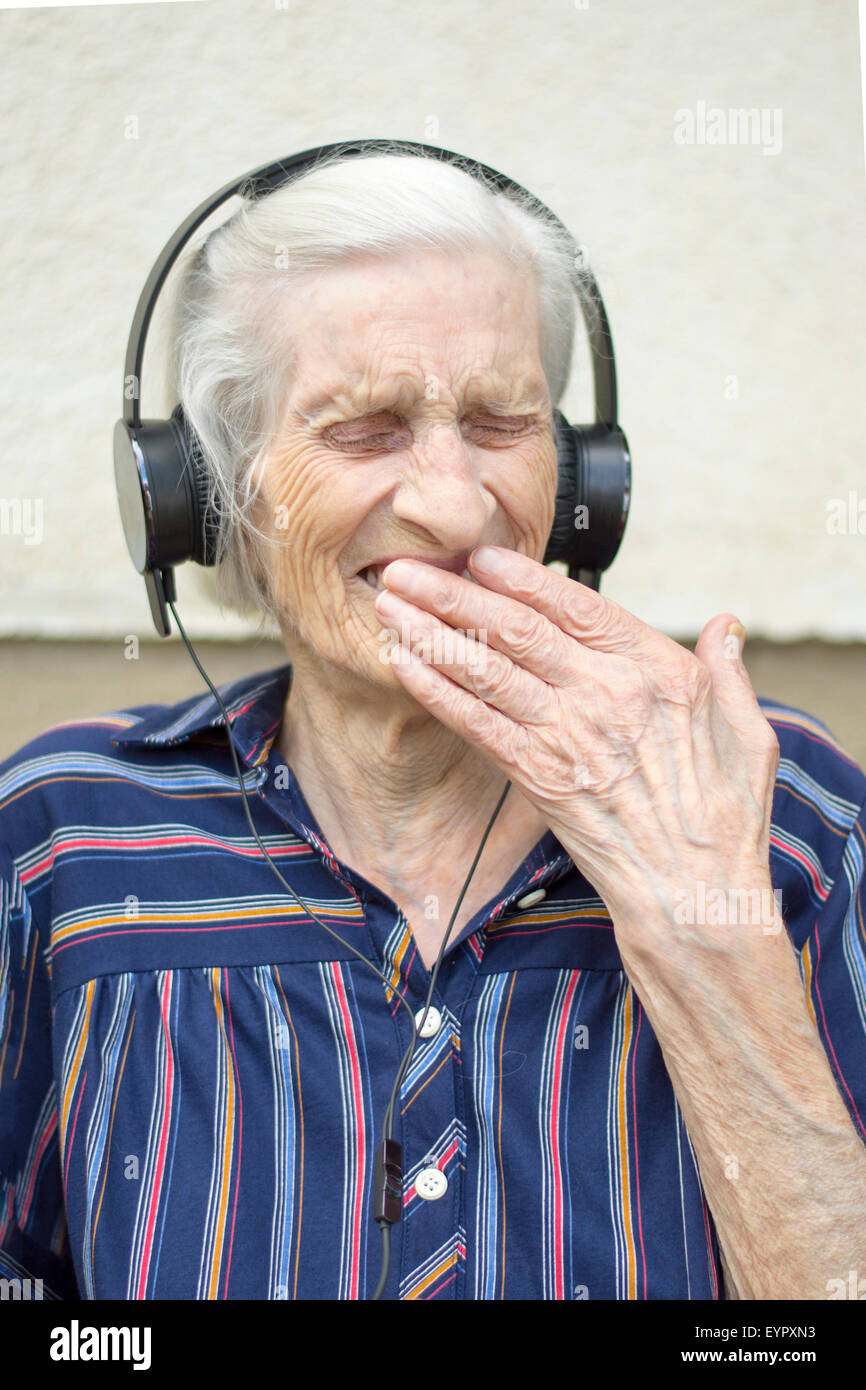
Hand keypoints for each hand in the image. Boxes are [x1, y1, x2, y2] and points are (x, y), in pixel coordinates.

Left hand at [373, 545, 779, 964]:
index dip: (521, 577)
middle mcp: (606, 693)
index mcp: (656, 670)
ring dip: (432, 633)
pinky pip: (476, 723)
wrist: (695, 892)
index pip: (576, 606)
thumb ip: (729, 672)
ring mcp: (567, 735)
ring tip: (389, 605)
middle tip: (404, 568)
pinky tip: (403, 664)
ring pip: (487, 668)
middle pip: (516, 629)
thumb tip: (724, 626)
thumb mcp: (748, 732)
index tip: (480, 557)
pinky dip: (436, 690)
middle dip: (453, 593)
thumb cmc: (726, 817)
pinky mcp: (539, 777)